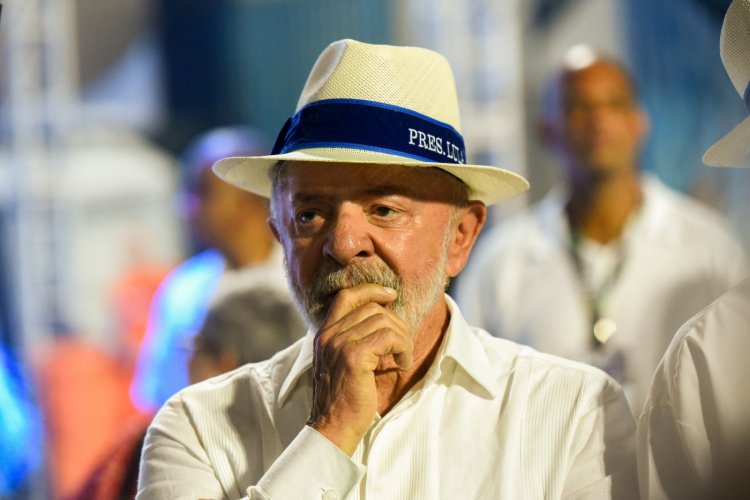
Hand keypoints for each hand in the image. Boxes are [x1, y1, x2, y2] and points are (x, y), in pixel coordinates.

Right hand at [307, 283, 412, 454]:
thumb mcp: (342, 363)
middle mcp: (329, 334)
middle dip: (395, 322)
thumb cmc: (343, 399)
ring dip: (402, 337)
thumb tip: (382, 321)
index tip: (390, 294)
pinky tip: (403, 362)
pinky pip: (389, 337)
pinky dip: (403, 347)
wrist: (332, 427)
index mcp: (324, 333)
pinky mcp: (354, 356)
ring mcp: (339, 343)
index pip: (347, 296)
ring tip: (403, 356)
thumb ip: (352, 340)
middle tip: (403, 344)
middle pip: (371, 308)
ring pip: (383, 321)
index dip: (371, 290)